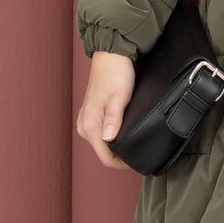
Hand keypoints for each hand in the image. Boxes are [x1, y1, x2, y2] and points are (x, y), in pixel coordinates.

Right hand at [76, 50, 136, 168]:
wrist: (111, 57)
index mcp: (91, 125)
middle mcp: (84, 126)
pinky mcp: (90, 116)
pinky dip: (111, 137)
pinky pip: (100, 135)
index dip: (121, 164)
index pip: (105, 158)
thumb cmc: (116, 74)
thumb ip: (113, 119)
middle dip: (119, 157)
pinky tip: (123, 132)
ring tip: (132, 142)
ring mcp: (85, 121)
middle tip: (139, 152)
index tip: (137, 162)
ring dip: (115, 147)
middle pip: (103, 153)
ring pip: (101, 144)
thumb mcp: (119, 97)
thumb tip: (108, 139)